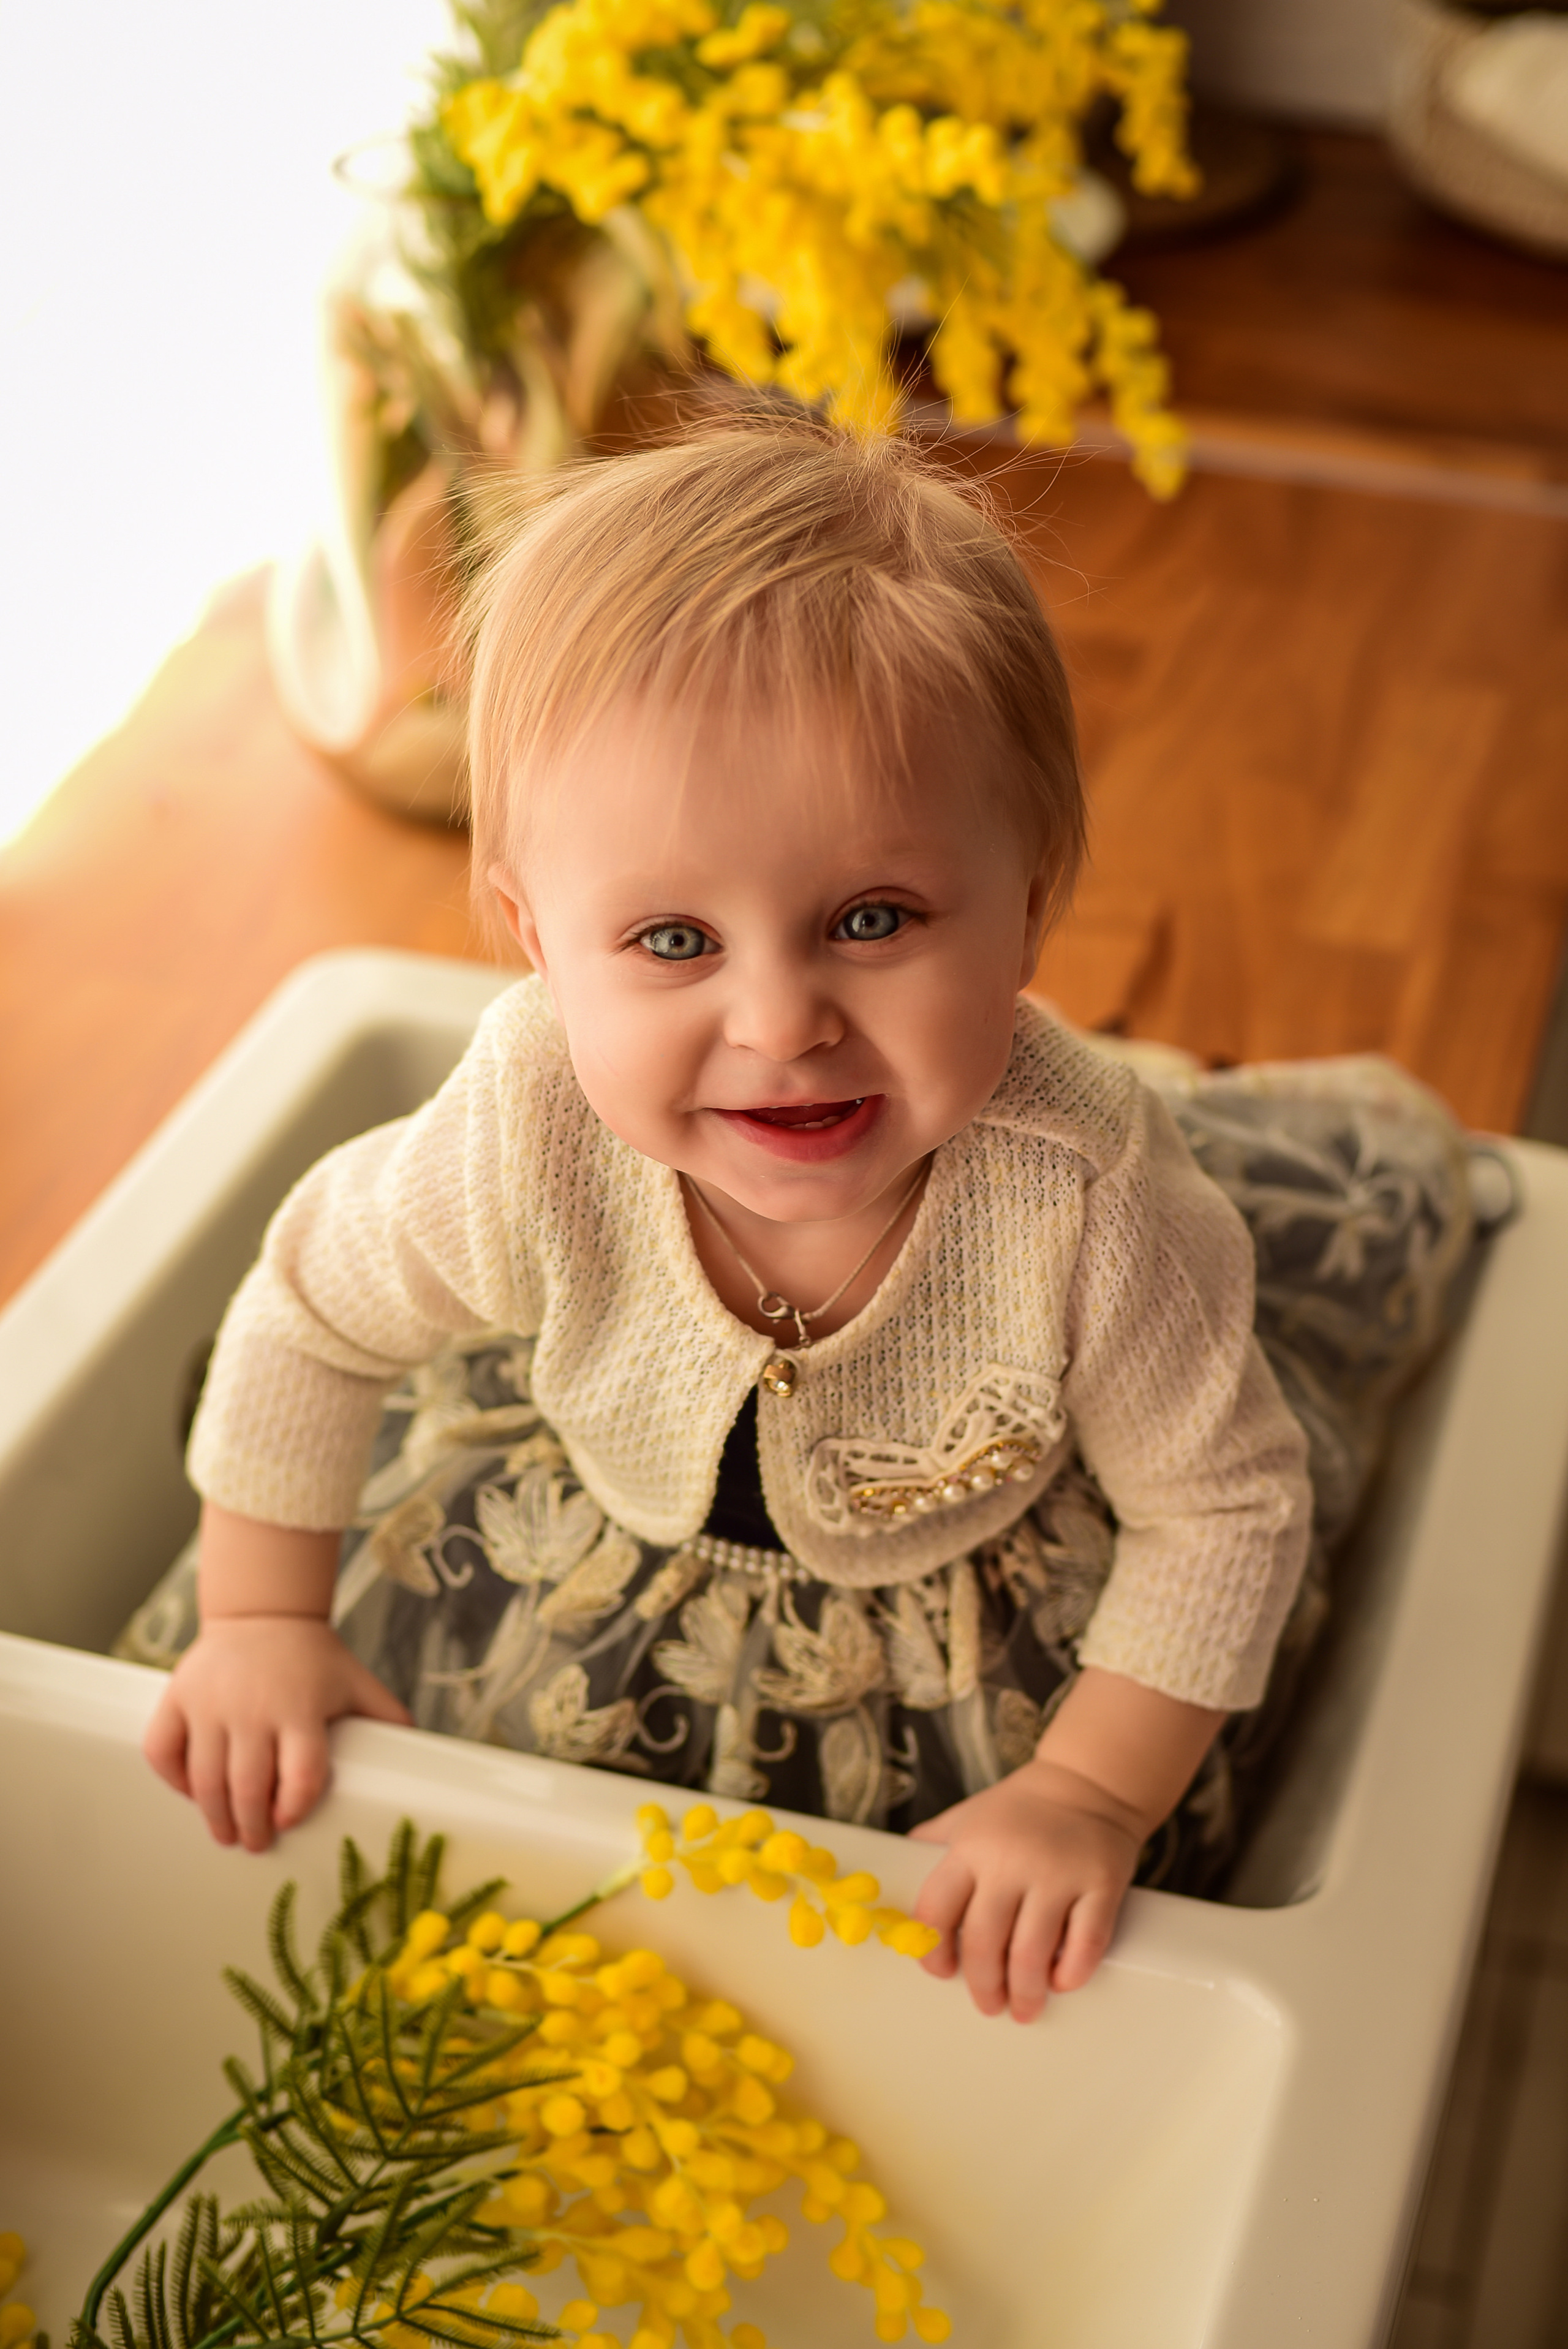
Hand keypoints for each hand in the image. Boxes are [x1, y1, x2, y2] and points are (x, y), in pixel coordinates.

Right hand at [144, 1615, 409, 1852]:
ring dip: (214, 1816)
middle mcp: (253, 1707)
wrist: (263, 1613)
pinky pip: (163, 1750)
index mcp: (301, 1707)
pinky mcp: (178, 1697)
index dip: (295, 1807)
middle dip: (252, 1827)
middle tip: (256, 1843)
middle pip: (249, 1787)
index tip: (289, 1823)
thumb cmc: (313, 1659)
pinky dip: (173, 1779)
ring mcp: (210, 1702)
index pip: (301, 1773)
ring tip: (226, 1834)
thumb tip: (420, 1754)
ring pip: (204, 1779)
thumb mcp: (356, 1682)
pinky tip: (192, 1791)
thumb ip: (385, 1717)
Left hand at [909, 1756, 1142, 2022]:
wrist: (1088, 1781)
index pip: (936, 1910)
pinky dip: (1070, 1974)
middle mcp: (1011, 1861)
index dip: (934, 1952)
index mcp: (971, 1847)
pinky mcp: (1101, 1884)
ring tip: (1023, 2008)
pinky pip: (1086, 1944)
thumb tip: (893, 1873)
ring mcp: (1059, 1874)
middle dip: (983, 1986)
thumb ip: (933, 1844)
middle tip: (989, 2005)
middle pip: (984, 1942)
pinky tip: (1060, 1983)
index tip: (943, 1973)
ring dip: (1025, 1993)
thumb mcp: (968, 1816)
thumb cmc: (1020, 1808)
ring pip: (1032, 1953)